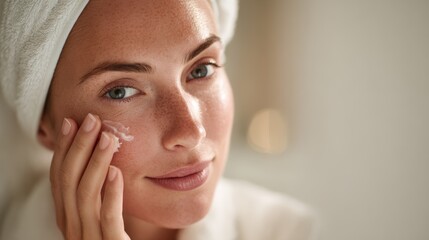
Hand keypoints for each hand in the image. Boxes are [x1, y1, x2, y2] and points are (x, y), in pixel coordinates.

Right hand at [50, 113, 129, 239]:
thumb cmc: (113, 239)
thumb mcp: (99, 213)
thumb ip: (95, 193)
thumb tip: (99, 159)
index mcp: (68, 218)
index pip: (60, 179)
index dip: (64, 149)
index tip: (72, 122)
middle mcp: (72, 228)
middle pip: (69, 183)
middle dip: (79, 148)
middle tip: (92, 120)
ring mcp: (89, 239)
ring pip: (85, 197)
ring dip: (95, 163)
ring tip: (108, 138)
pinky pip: (108, 219)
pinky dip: (110, 194)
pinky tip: (117, 172)